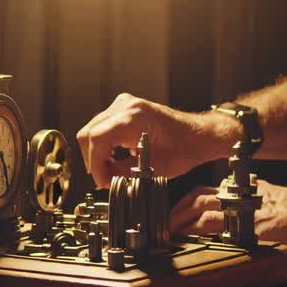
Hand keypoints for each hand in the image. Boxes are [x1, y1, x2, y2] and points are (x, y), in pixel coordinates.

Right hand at [77, 93, 227, 189]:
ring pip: (92, 131)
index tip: (102, 181)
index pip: (97, 139)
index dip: (96, 164)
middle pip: (89, 133)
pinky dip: (103, 146)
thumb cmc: (185, 147)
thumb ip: (123, 172)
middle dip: (94, 160)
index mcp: (134, 116)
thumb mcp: (154, 168)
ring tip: (109, 171)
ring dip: (97, 154)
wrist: (197, 135)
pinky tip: (113, 159)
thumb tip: (103, 179)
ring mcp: (123, 105)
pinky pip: (101, 128)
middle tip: (105, 179)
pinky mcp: (123, 110)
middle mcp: (126, 105)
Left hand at [168, 179, 286, 245]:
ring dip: (181, 219)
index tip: (180, 210)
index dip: (189, 202)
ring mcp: (233, 205)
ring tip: (171, 230)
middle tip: (168, 221)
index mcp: (238, 187)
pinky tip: (186, 236)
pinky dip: (195, 229)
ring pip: (197, 208)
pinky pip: (208, 223)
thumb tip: (242, 191)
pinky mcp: (237, 220)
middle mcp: (233, 193)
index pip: (205, 191)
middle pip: (196, 197)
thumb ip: (250, 192)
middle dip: (179, 209)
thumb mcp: (266, 192)